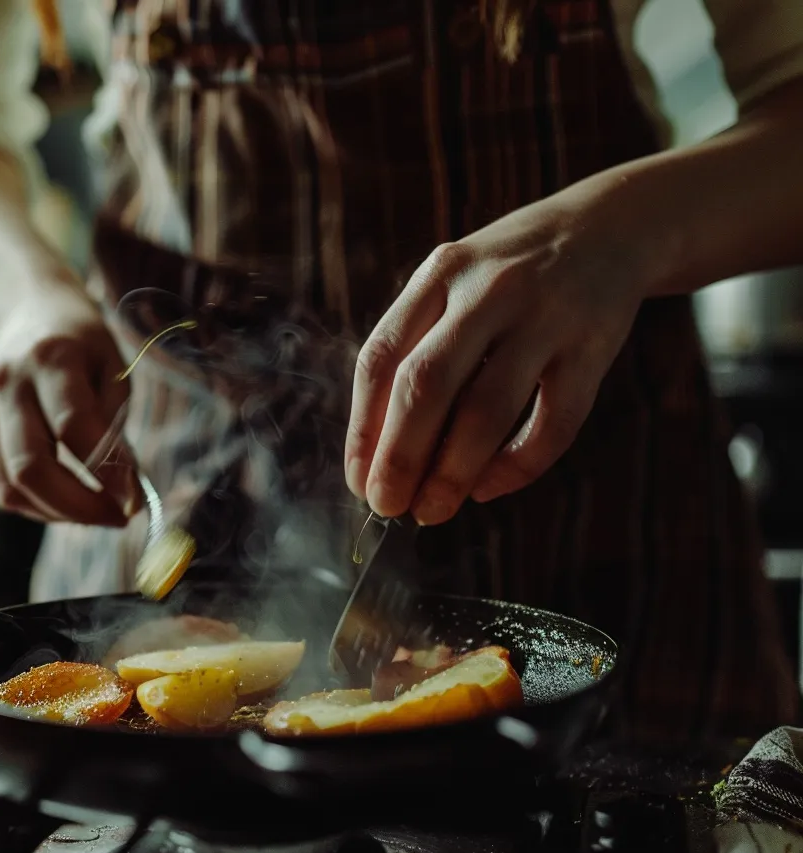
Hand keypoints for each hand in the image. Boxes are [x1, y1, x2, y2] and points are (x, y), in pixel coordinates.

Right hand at [0, 284, 139, 525]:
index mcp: (50, 357)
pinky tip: (64, 492)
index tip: (133, 501)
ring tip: (93, 510)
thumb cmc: (82, 344)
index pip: (73, 427)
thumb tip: (122, 493)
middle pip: (31, 468)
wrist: (27, 308)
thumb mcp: (113, 369)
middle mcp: (5, 380)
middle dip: (77, 508)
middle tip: (115, 518)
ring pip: (9, 487)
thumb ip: (114, 428)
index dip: (106, 473)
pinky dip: (36, 500)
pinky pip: (0, 482)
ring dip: (57, 513)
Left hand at [346, 196, 649, 523]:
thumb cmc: (507, 278)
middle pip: (426, 384)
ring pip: (486, 408)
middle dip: (400, 457)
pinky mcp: (594, 346)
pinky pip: (553, 422)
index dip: (363, 428)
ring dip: (452, 471)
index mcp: (439, 275)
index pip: (381, 358)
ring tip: (432, 510)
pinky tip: (488, 487)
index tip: (358, 481)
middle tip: (388, 506)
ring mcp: (545, 316)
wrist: (609, 226)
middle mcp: (487, 291)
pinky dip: (517, 465)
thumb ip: (417, 350)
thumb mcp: (453, 286)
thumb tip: (379, 453)